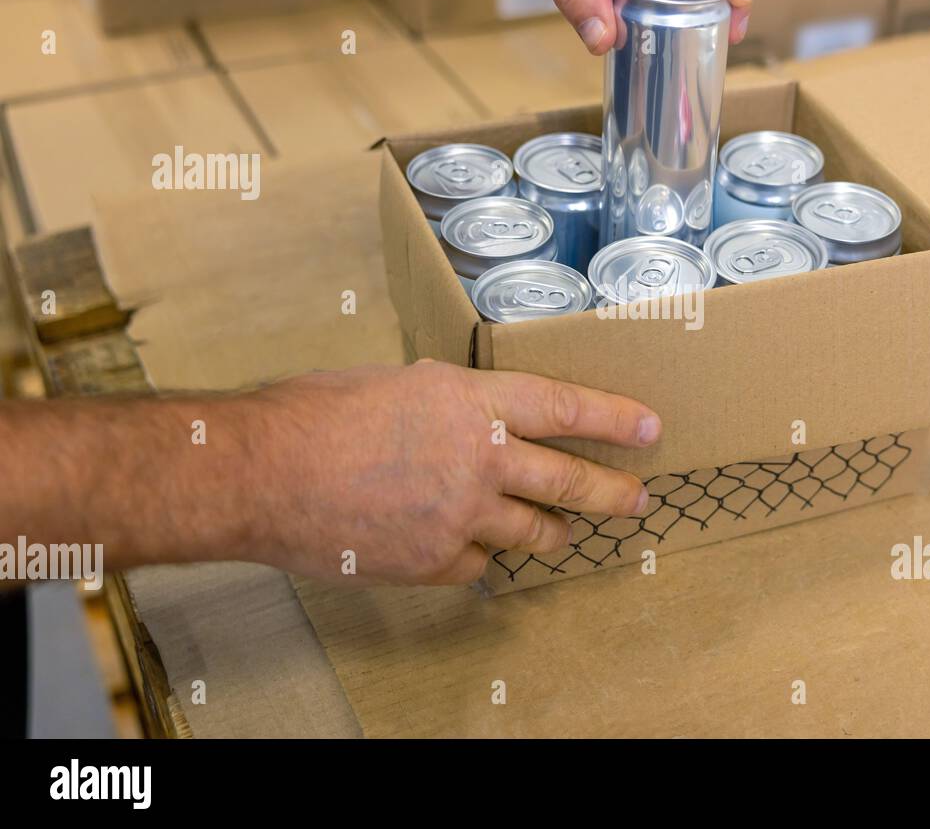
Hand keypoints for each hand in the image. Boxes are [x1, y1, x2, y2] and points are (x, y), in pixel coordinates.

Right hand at [251, 360, 660, 585]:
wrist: (260, 473)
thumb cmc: (315, 414)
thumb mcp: (397, 383)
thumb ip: (450, 401)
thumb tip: (472, 415)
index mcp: (472, 402)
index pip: (566, 409)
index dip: (614, 419)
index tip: (649, 429)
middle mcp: (480, 460)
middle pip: (569, 482)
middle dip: (613, 492)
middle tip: (637, 499)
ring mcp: (460, 517)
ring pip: (532, 533)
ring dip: (552, 533)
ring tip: (562, 533)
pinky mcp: (434, 563)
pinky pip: (478, 566)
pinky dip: (477, 557)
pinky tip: (463, 547)